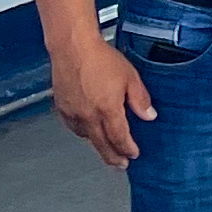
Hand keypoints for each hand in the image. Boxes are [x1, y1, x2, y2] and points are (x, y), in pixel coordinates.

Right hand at [49, 34, 151, 170]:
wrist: (72, 47)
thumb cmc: (100, 58)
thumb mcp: (130, 77)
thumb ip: (140, 99)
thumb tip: (149, 115)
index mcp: (107, 110)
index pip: (119, 138)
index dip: (127, 149)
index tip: (133, 154)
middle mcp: (88, 115)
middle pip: (101, 144)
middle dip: (112, 157)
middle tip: (120, 164)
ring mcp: (73, 112)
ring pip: (86, 137)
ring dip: (97, 145)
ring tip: (105, 148)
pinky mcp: (62, 106)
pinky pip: (73, 126)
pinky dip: (82, 132)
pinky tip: (87, 130)